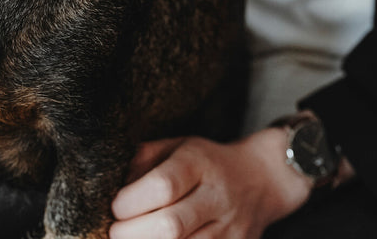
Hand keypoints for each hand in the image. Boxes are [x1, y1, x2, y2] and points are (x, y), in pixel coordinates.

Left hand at [109, 129, 312, 238]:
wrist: (262, 179)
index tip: (114, 207)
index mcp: (199, 163)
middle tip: (115, 231)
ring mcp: (230, 229)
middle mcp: (217, 196)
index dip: (131, 201)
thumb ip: (144, 159)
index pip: (163, 186)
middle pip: (171, 226)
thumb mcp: (177, 146)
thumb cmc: (206, 163)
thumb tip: (114, 184)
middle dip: (132, 234)